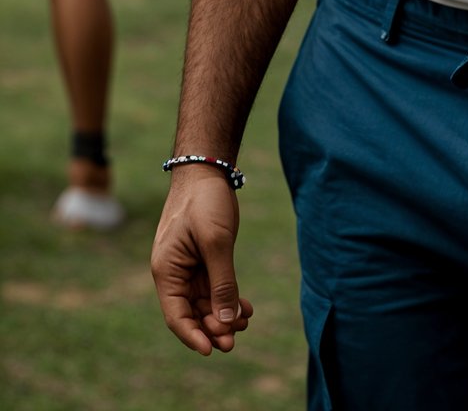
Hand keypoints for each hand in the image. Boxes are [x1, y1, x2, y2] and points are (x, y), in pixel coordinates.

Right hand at [152, 169, 253, 354]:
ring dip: (223, 315)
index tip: (213, 350)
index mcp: (166, 271)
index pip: (176, 315)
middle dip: (213, 327)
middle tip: (236, 339)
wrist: (207, 170)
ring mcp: (189, 267)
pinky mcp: (203, 259)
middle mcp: (174, 273)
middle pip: (192, 312)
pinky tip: (246, 308)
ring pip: (205, 302)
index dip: (193, 336)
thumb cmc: (204, 202)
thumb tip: (228, 321)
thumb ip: (222, 282)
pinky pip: (214, 287)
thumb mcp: (215, 242)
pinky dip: (228, 299)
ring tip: (246, 323)